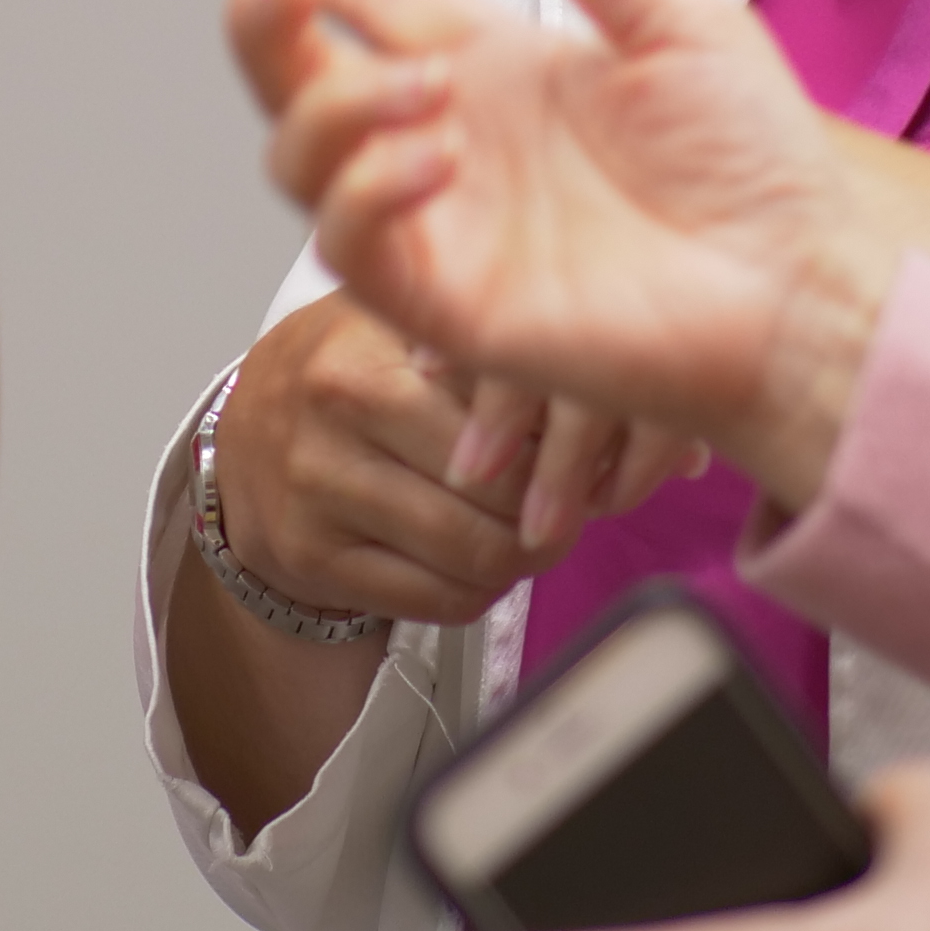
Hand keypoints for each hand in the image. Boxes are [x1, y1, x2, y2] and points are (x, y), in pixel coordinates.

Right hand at [193, 0, 905, 505]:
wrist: (801, 285)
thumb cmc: (757, 170)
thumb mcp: (681, 17)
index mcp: (494, 66)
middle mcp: (449, 139)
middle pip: (299, 76)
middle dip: (265, 20)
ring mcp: (442, 222)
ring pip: (303, 160)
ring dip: (332, 107)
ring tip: (424, 87)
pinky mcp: (448, 304)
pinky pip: (353, 246)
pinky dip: (369, 191)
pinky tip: (435, 155)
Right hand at [217, 296, 703, 623]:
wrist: (244, 429)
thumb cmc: (362, 368)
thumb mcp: (431, 329)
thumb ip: (540, 367)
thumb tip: (685, 445)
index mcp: (378, 334)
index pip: (514, 395)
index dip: (574, 430)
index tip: (597, 442)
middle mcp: (340, 406)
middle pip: (506, 483)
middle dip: (558, 502)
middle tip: (576, 497)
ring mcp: (319, 487)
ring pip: (478, 552)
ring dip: (525, 556)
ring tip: (534, 531)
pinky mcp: (314, 557)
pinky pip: (437, 600)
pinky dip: (480, 592)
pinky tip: (482, 559)